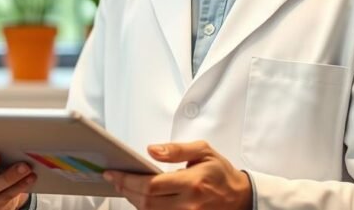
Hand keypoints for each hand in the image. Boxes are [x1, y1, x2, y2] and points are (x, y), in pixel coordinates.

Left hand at [103, 140, 251, 209]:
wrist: (240, 197)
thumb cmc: (220, 173)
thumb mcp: (203, 151)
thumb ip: (176, 149)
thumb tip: (151, 150)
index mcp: (192, 183)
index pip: (151, 185)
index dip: (127, 180)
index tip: (113, 173)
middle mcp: (188, 204)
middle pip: (146, 202)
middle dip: (125, 189)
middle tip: (115, 178)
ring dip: (133, 200)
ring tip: (125, 186)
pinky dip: (146, 208)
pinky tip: (140, 198)